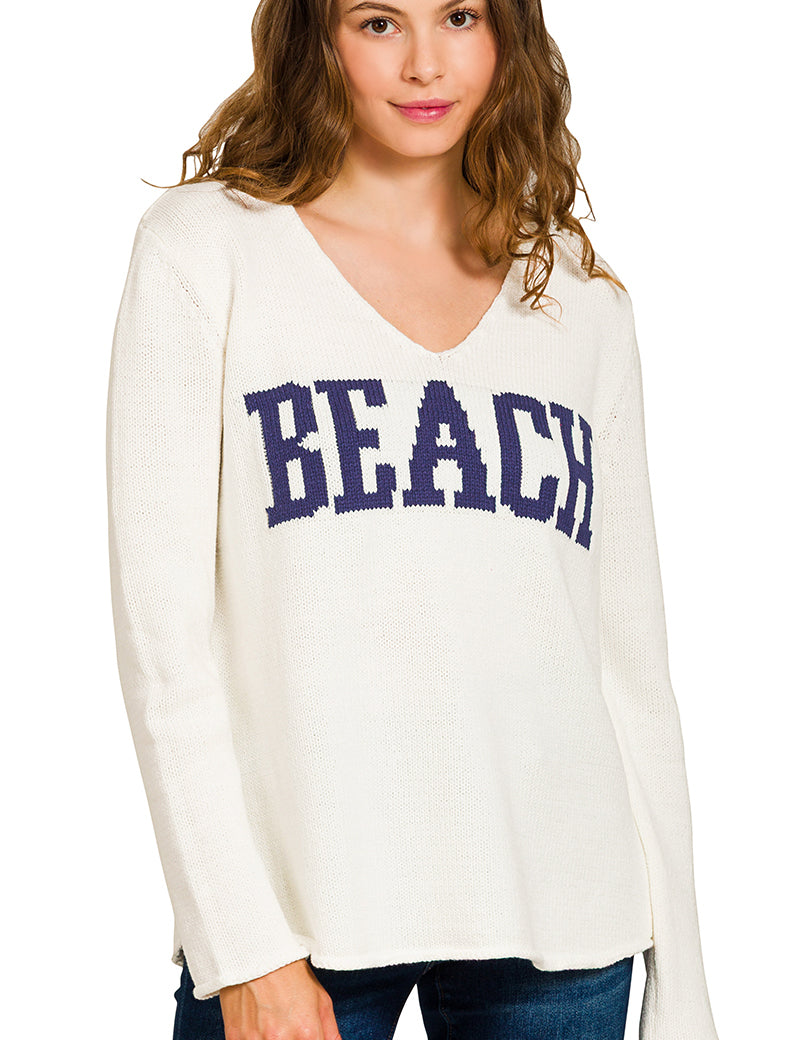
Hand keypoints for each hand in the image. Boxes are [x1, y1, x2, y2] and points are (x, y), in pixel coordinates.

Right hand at [219, 957, 341, 1039]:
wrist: (256, 953)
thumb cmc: (290, 973)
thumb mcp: (320, 998)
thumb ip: (330, 1031)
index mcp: (306, 1031)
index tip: (306, 1037)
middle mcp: (280, 1039)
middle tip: (290, 1027)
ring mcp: (255, 1039)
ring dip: (272, 1039)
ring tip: (272, 1024)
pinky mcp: (235, 1037)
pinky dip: (254, 1037)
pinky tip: (258, 1025)